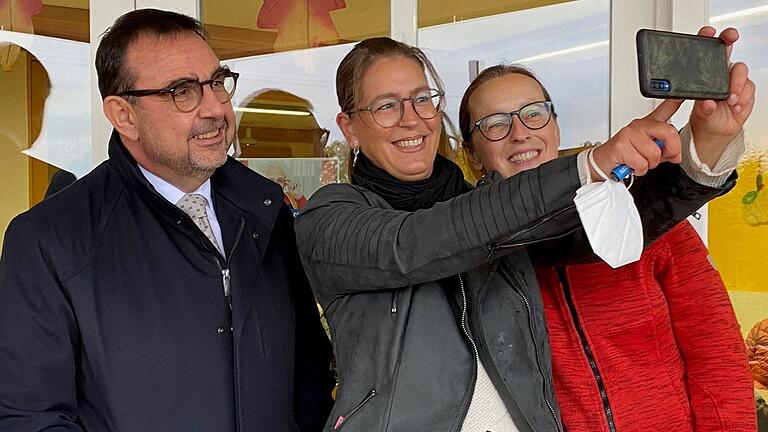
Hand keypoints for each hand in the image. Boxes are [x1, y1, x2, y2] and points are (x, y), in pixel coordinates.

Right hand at [590, 99, 683, 180]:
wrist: (602, 163)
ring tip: (639, 161)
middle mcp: (639, 125)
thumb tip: (676, 155)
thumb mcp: (650, 153)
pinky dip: (638, 169)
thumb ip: (666, 151)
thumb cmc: (625, 157)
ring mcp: (629, 133)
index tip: (687, 93)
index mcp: (648, 124)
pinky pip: (641, 162)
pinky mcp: (621, 145)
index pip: (666, 107)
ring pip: (654, 152)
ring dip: (649, 164)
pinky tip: (631, 165)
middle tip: (660, 157)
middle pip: (668, 132)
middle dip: (670, 150)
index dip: (677, 100)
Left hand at [690, 26, 755, 168]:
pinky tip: (735, 107)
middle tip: (729, 39)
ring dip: (736, 84)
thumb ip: (703, 109)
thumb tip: (707, 103)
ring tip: (729, 100)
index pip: (706, 51)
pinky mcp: (746, 89)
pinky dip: (743, 98)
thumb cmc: (704, 116)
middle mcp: (720, 72)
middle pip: (727, 49)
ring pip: (740, 70)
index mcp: (704, 73)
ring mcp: (734, 79)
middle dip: (729, 40)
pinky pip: (749, 87)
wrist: (715, 130)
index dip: (708, 38)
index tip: (709, 32)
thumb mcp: (699, 114)